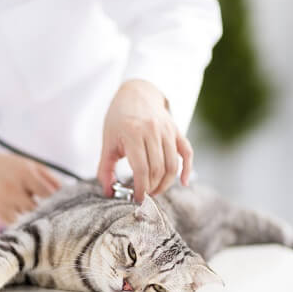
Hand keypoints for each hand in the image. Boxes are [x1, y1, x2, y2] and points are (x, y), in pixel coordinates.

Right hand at [0, 148, 59, 223]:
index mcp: (24, 174)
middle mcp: (13, 188)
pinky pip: (16, 221)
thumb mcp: (32, 165)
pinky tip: (16, 207)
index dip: (53, 198)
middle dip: (41, 207)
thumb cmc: (14, 168)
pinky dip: (19, 217)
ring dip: (29, 212)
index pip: (46, 193)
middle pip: (36, 207)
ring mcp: (3, 201)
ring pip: (26, 216)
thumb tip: (67, 194)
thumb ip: (51, 178)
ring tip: (25, 202)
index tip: (57, 200)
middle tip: (43, 204)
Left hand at [97, 79, 192, 201]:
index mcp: (133, 133)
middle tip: (145, 196)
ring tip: (155, 191)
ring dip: (166, 183)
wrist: (136, 92)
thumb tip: (107, 192)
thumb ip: (105, 168)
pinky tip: (183, 182)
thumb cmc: (119, 118)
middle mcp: (153, 131)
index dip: (141, 188)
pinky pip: (187, 152)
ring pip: (172, 165)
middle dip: (152, 188)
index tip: (137, 199)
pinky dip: (187, 169)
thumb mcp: (108, 142)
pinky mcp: (177, 131)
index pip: (142, 169)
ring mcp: (167, 130)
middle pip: (158, 169)